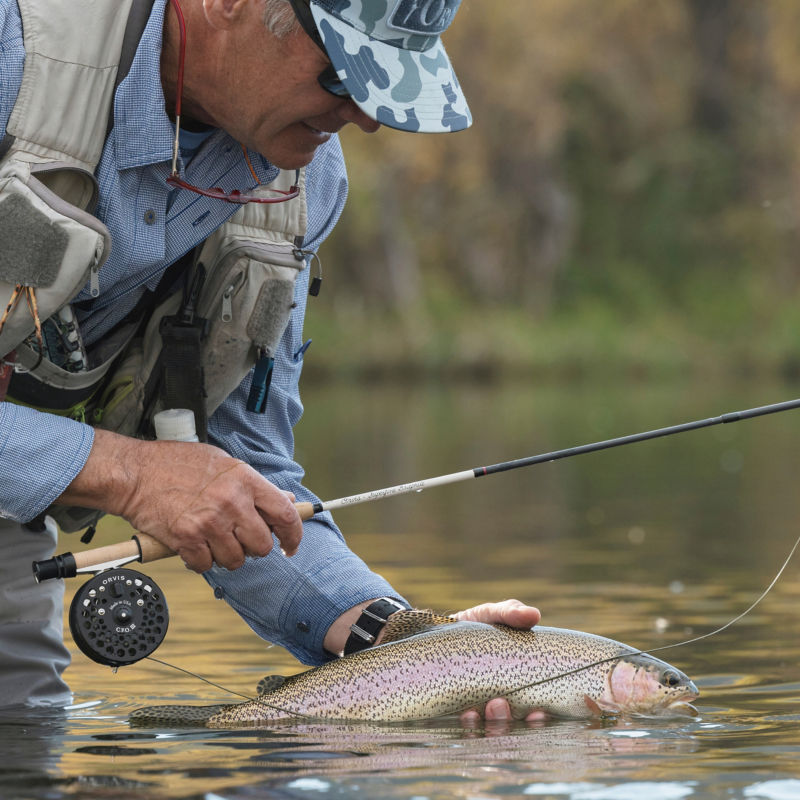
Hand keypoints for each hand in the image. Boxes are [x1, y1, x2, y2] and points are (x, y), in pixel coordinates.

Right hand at [56, 428, 302, 571]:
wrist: (134, 472)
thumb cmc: (176, 463)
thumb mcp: (224, 462)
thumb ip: (253, 484)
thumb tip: (283, 498)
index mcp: (245, 480)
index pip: (285, 514)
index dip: (294, 535)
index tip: (290, 545)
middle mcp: (231, 502)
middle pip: (262, 544)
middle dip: (254, 548)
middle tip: (241, 540)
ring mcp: (209, 523)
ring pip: (236, 560)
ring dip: (227, 557)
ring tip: (215, 541)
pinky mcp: (187, 540)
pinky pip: (206, 566)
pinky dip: (202, 562)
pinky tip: (195, 547)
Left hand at [453, 599, 545, 724]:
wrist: (440, 630)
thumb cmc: (476, 625)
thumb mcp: (494, 615)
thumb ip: (512, 613)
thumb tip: (534, 615)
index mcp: (519, 687)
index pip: (535, 714)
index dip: (540, 720)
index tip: (537, 712)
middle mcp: (503, 705)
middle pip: (512, 728)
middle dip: (509, 723)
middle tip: (500, 703)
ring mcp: (480, 713)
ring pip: (491, 733)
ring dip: (493, 725)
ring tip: (488, 705)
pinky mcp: (457, 715)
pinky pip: (466, 732)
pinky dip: (470, 728)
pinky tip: (468, 714)